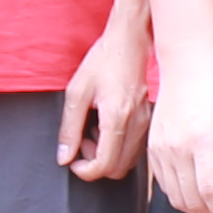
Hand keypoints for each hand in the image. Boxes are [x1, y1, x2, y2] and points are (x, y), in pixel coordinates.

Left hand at [60, 12, 152, 180]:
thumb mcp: (76, 91)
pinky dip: (118, 146)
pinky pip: (134, 147)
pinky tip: (107, 127)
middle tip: (83, 143)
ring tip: (94, 132)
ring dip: (108, 156)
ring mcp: (146, 123)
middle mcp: (136, 124)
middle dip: (96, 164)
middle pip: (118, 169)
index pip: (104, 165)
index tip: (73, 161)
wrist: (130, 41)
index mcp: (117, 117)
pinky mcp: (148, 120)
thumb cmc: (104, 61)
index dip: (85, 171)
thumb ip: (69, 128)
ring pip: (128, 161)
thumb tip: (64, 157)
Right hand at [146, 43, 212, 212]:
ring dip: (196, 207)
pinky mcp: (152, 148)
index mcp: (202, 140)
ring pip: (176, 197)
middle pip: (191, 201)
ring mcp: (160, 149)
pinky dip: (181, 194)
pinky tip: (198, 186)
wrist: (187, 61)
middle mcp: (176, 148)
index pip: (210, 192)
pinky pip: (164, 185)